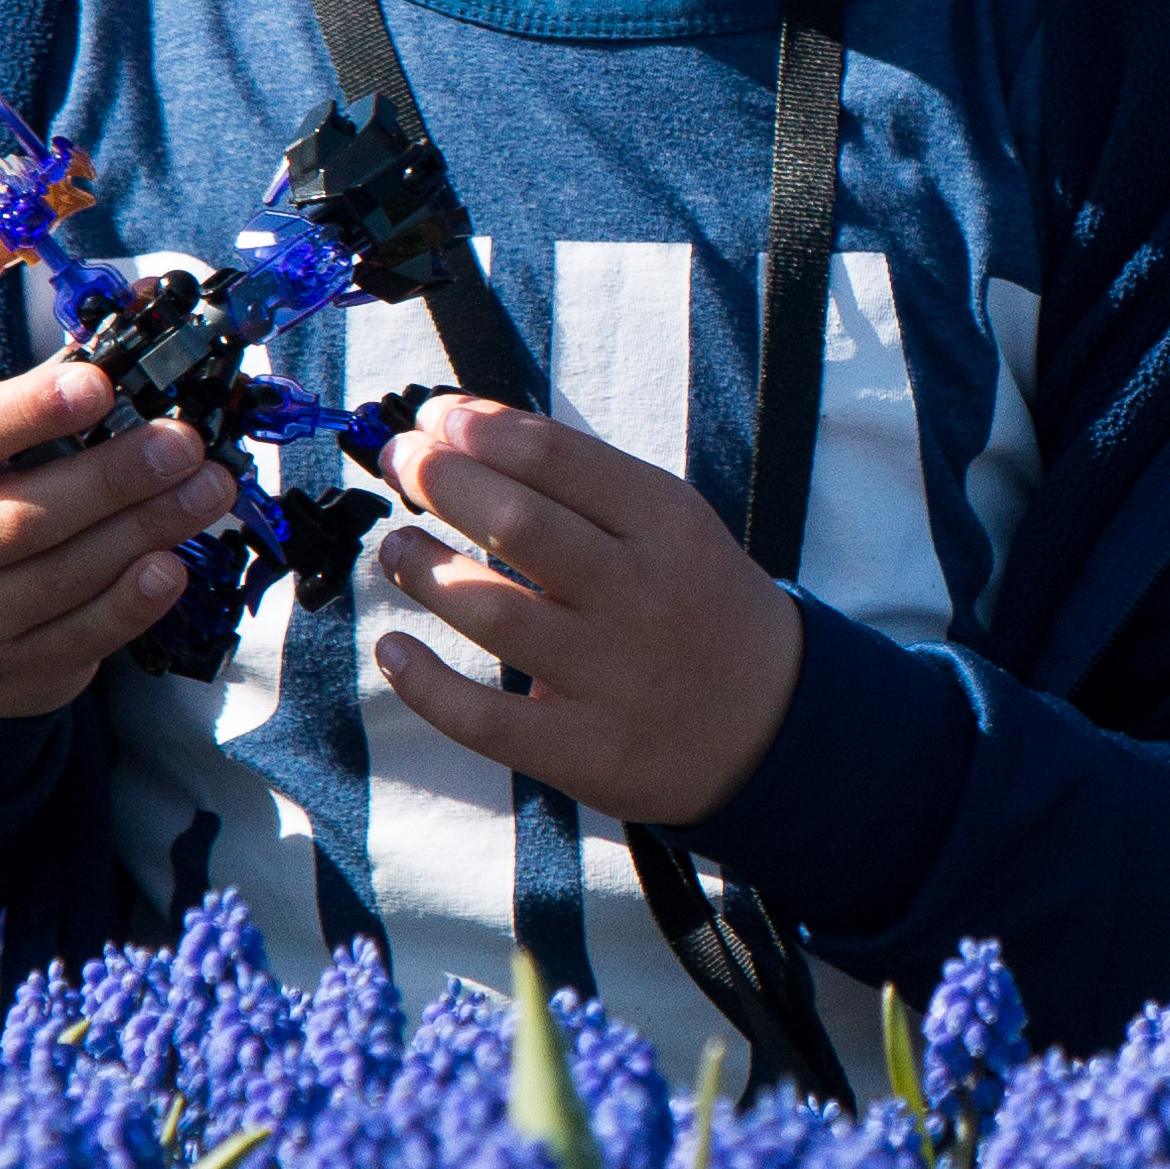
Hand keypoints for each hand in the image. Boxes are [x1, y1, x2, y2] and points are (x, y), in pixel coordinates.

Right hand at [0, 353, 236, 716]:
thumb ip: (40, 399)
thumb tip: (134, 344)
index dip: (27, 411)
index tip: (97, 384)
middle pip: (20, 518)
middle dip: (113, 478)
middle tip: (183, 444)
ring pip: (62, 577)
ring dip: (147, 530)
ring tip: (209, 490)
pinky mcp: (8, 672)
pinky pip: (82, 637)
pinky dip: (134, 601)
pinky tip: (173, 565)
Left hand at [368, 396, 803, 827]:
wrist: (775, 724)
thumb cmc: (698, 605)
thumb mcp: (673, 527)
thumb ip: (585, 486)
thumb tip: (463, 435)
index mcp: (667, 524)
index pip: (554, 456)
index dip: (477, 429)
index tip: (433, 417)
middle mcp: (641, 594)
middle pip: (516, 522)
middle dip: (439, 479)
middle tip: (400, 462)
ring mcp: (614, 676)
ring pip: (491, 610)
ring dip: (422, 568)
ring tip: (398, 547)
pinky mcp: (586, 751)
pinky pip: (484, 718)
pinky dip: (425, 684)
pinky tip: (394, 649)